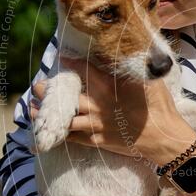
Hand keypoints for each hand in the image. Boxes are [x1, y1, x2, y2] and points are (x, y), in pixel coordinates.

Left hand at [30, 56, 195, 164]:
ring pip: (63, 118)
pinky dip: (60, 133)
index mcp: (108, 86)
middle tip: (39, 87)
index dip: (70, 63)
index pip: (83, 70)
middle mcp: (96, 103)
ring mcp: (94, 123)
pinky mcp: (96, 139)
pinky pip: (72, 137)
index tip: (62, 58)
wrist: (163, 137)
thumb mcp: (148, 82)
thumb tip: (130, 56)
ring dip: (46, 115)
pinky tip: (50, 130)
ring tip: (33, 111)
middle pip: (65, 96)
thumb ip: (134, 70)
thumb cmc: (159, 107)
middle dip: (48, 91)